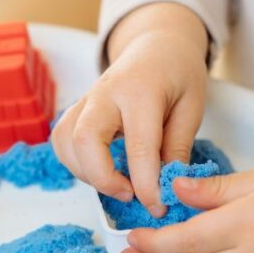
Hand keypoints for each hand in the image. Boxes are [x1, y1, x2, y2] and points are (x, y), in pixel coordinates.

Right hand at [51, 2, 208, 216]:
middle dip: (103, 178)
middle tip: (131, 194)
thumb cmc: (177, 75)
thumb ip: (178, 146)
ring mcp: (85, 100)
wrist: (156, 45)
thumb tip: (168, 186)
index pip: (138, 146)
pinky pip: (61, 141)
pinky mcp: (75, 110)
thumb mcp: (192, 107)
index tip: (158, 207)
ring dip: (87, 173)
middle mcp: (105, 93)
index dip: (146, 184)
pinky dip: (75, 163)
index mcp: (141, 91)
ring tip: (119, 184)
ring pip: (66, 142)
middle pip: (85, 140)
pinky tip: (101, 170)